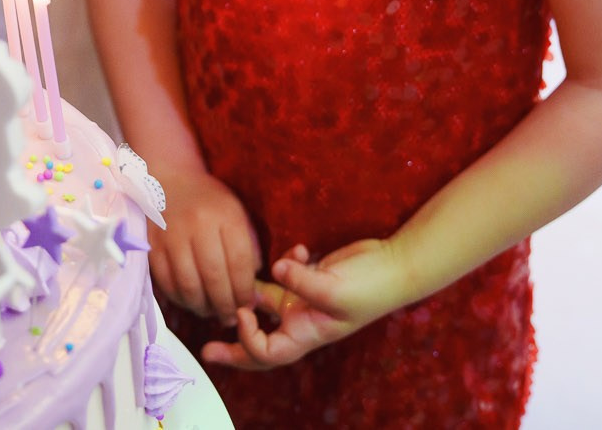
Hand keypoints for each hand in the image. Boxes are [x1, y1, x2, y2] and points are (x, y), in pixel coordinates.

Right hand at [149, 164, 260, 320]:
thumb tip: (252, 291)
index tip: (248, 305)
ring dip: (202, 307)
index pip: (239, 262)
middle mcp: (197, 224)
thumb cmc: (209, 201)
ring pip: (188, 284)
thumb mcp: (236, 214)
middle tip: (231, 317)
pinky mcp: (152, 245)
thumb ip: (249, 249)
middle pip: (214, 277)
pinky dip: (179, 299)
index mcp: (225, 215)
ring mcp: (171, 235)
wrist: (169, 181)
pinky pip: (166, 282)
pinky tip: (190, 302)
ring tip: (211, 313)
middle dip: (225, 304)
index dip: (245, 290)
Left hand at [201, 238, 407, 370]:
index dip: (247, 339)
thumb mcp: (334, 287)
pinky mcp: (309, 278)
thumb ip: (301, 280)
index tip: (241, 311)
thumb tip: (274, 269)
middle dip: (233, 348)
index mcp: (307, 334)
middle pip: (260, 342)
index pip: (267, 352)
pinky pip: (285, 275)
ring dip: (252, 290)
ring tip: (238, 277)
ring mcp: (304, 300)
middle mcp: (302, 321)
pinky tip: (297, 249)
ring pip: (267, 302)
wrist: (394, 265)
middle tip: (207, 349)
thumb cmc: (370, 286)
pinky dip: (285, 262)